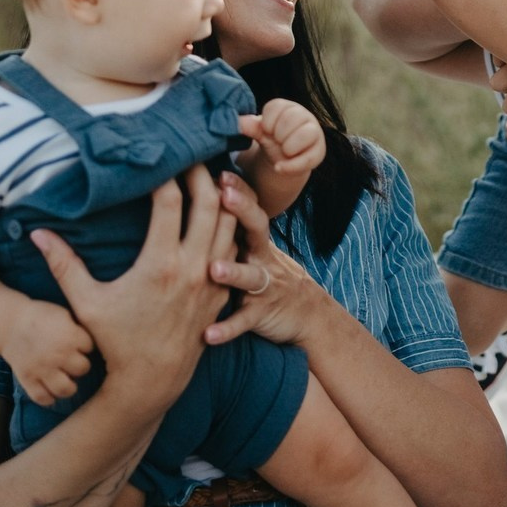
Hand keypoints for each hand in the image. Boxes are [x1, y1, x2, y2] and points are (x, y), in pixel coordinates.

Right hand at [0, 297, 93, 406]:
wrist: (10, 322)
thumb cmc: (43, 315)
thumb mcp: (66, 314)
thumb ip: (80, 329)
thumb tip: (102, 337)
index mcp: (71, 336)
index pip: (91, 348)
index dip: (88, 346)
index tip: (83, 344)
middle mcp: (59, 354)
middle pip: (83, 369)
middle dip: (80, 365)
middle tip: (75, 362)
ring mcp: (43, 369)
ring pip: (66, 389)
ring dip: (69, 386)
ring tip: (68, 381)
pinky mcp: (28, 379)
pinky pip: (42, 398)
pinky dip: (49, 399)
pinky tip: (52, 392)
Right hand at [30, 166, 237, 412]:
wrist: (149, 382)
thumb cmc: (114, 342)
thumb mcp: (86, 303)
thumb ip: (64, 265)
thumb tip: (37, 234)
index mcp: (160, 263)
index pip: (170, 202)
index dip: (166, 176)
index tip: (160, 160)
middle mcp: (193, 266)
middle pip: (210, 203)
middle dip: (202, 174)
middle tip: (193, 155)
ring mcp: (213, 278)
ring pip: (230, 222)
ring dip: (224, 197)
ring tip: (213, 175)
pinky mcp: (223, 290)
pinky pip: (236, 247)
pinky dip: (232, 225)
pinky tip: (224, 212)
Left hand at [205, 170, 325, 347]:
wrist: (306, 314)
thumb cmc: (267, 273)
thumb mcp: (255, 247)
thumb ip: (232, 228)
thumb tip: (199, 197)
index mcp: (256, 240)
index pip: (251, 206)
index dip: (239, 188)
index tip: (219, 170)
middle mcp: (262, 257)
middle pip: (256, 227)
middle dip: (241, 209)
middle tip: (222, 194)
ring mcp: (264, 285)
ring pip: (251, 275)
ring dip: (234, 271)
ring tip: (214, 269)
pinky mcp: (261, 315)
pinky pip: (244, 322)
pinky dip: (227, 328)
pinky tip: (208, 335)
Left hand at [238, 99, 325, 176]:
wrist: (282, 160)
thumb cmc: (270, 140)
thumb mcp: (259, 133)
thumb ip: (250, 126)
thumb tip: (238, 122)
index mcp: (287, 107)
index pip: (277, 107)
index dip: (267, 123)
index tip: (266, 131)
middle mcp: (304, 115)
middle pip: (291, 119)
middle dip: (278, 135)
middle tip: (276, 142)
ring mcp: (314, 132)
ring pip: (305, 134)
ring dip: (288, 147)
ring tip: (282, 152)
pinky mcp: (319, 151)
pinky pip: (309, 158)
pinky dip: (291, 166)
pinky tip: (279, 167)